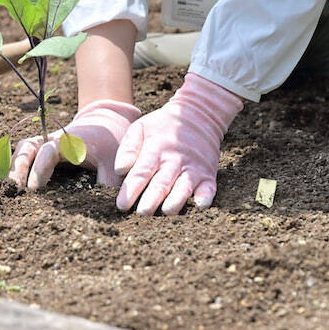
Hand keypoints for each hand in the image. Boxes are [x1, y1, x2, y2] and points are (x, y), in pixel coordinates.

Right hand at [9, 99, 141, 190]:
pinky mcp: (39, 150)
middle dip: (19, 167)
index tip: (35, 188)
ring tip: (8, 189)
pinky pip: (22, 154)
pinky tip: (11, 186)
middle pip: (28, 147)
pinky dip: (14, 166)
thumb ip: (109, 183)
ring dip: (13, 167)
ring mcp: (44, 143)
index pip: (48, 151)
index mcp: (70, 141)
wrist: (104, 125)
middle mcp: (52, 139)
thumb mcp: (113, 164)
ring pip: (22, 149)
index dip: (40, 168)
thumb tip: (109, 207)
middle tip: (14, 190)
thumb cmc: (109, 145)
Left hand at [114, 73, 242, 215]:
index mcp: (155, 150)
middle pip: (162, 184)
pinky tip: (199, 206)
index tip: (121, 205)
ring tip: (165, 212)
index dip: (131, 190)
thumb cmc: (162, 126)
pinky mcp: (208, 175)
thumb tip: (120, 170)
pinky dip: (205, 198)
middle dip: (151, 201)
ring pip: (184, 189)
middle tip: (141, 214)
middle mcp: (174, 161)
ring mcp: (193, 168)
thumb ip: (128, 148)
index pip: (141, 173)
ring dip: (175, 202)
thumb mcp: (140, 127)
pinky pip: (208, 189)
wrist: (199, 115)